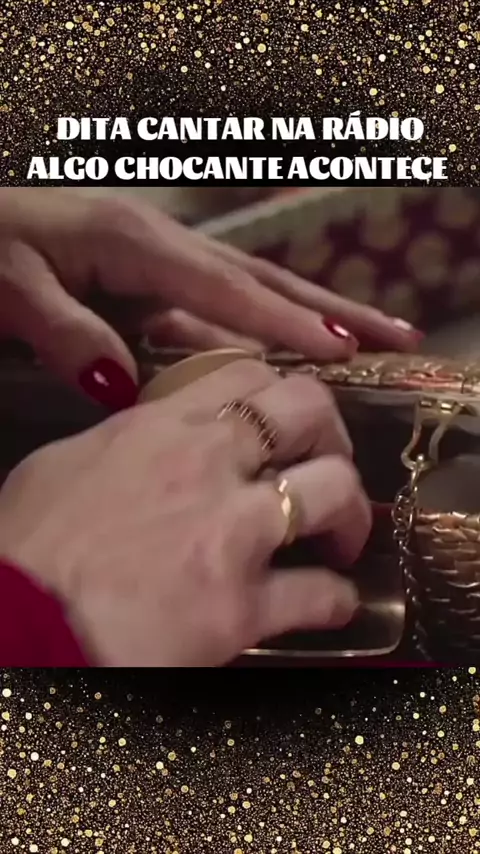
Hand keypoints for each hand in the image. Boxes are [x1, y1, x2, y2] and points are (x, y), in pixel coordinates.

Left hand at [0, 189, 419, 409]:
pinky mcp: (153, 268)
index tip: (337, 352)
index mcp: (133, 243)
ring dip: (312, 311)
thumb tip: (122, 383)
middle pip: (263, 279)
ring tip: (367, 338)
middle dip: (331, 308)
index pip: (223, 289)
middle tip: (395, 335)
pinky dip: (268, 319)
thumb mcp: (9, 286)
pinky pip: (223, 298)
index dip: (281, 322)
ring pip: (252, 286)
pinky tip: (290, 341)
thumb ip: (63, 331)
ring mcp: (161, 253)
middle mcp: (162, 243)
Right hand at [0, 359, 370, 666]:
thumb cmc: (25, 551)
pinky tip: (332, 602)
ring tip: (340, 538)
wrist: (19, 626)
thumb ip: (124, 441)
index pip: (250, 375)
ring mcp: (231, 533)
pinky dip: (336, 598)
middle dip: (337, 437)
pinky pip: (322, 594)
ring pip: (335, 492)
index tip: (292, 420)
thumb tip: (149, 438)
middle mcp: (207, 465)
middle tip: (331, 466)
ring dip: (350, 516)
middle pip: (311, 413)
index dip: (285, 393)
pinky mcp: (241, 607)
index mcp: (162, 428)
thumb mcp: (63, 466)